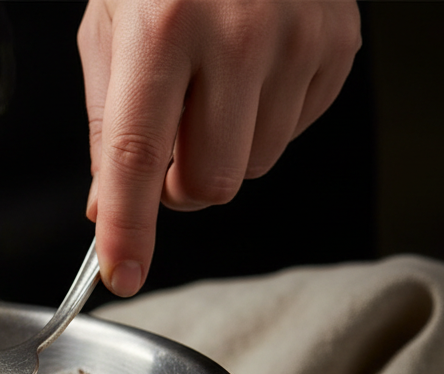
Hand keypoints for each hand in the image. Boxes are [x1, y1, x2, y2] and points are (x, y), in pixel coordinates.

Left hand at [78, 0, 360, 295]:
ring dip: (224, 150)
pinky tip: (251, 72)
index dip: (129, 229)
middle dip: (180, 186)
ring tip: (212, 89)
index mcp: (161, 29)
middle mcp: (236, 36)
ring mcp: (298, 40)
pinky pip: (294, 134)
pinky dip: (264, 121)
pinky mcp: (339, 45)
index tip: (122, 275)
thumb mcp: (110, 28)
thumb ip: (106, 123)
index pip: (136, 158)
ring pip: (255, 167)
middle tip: (167, 145)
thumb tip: (104, 209)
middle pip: (210, 183)